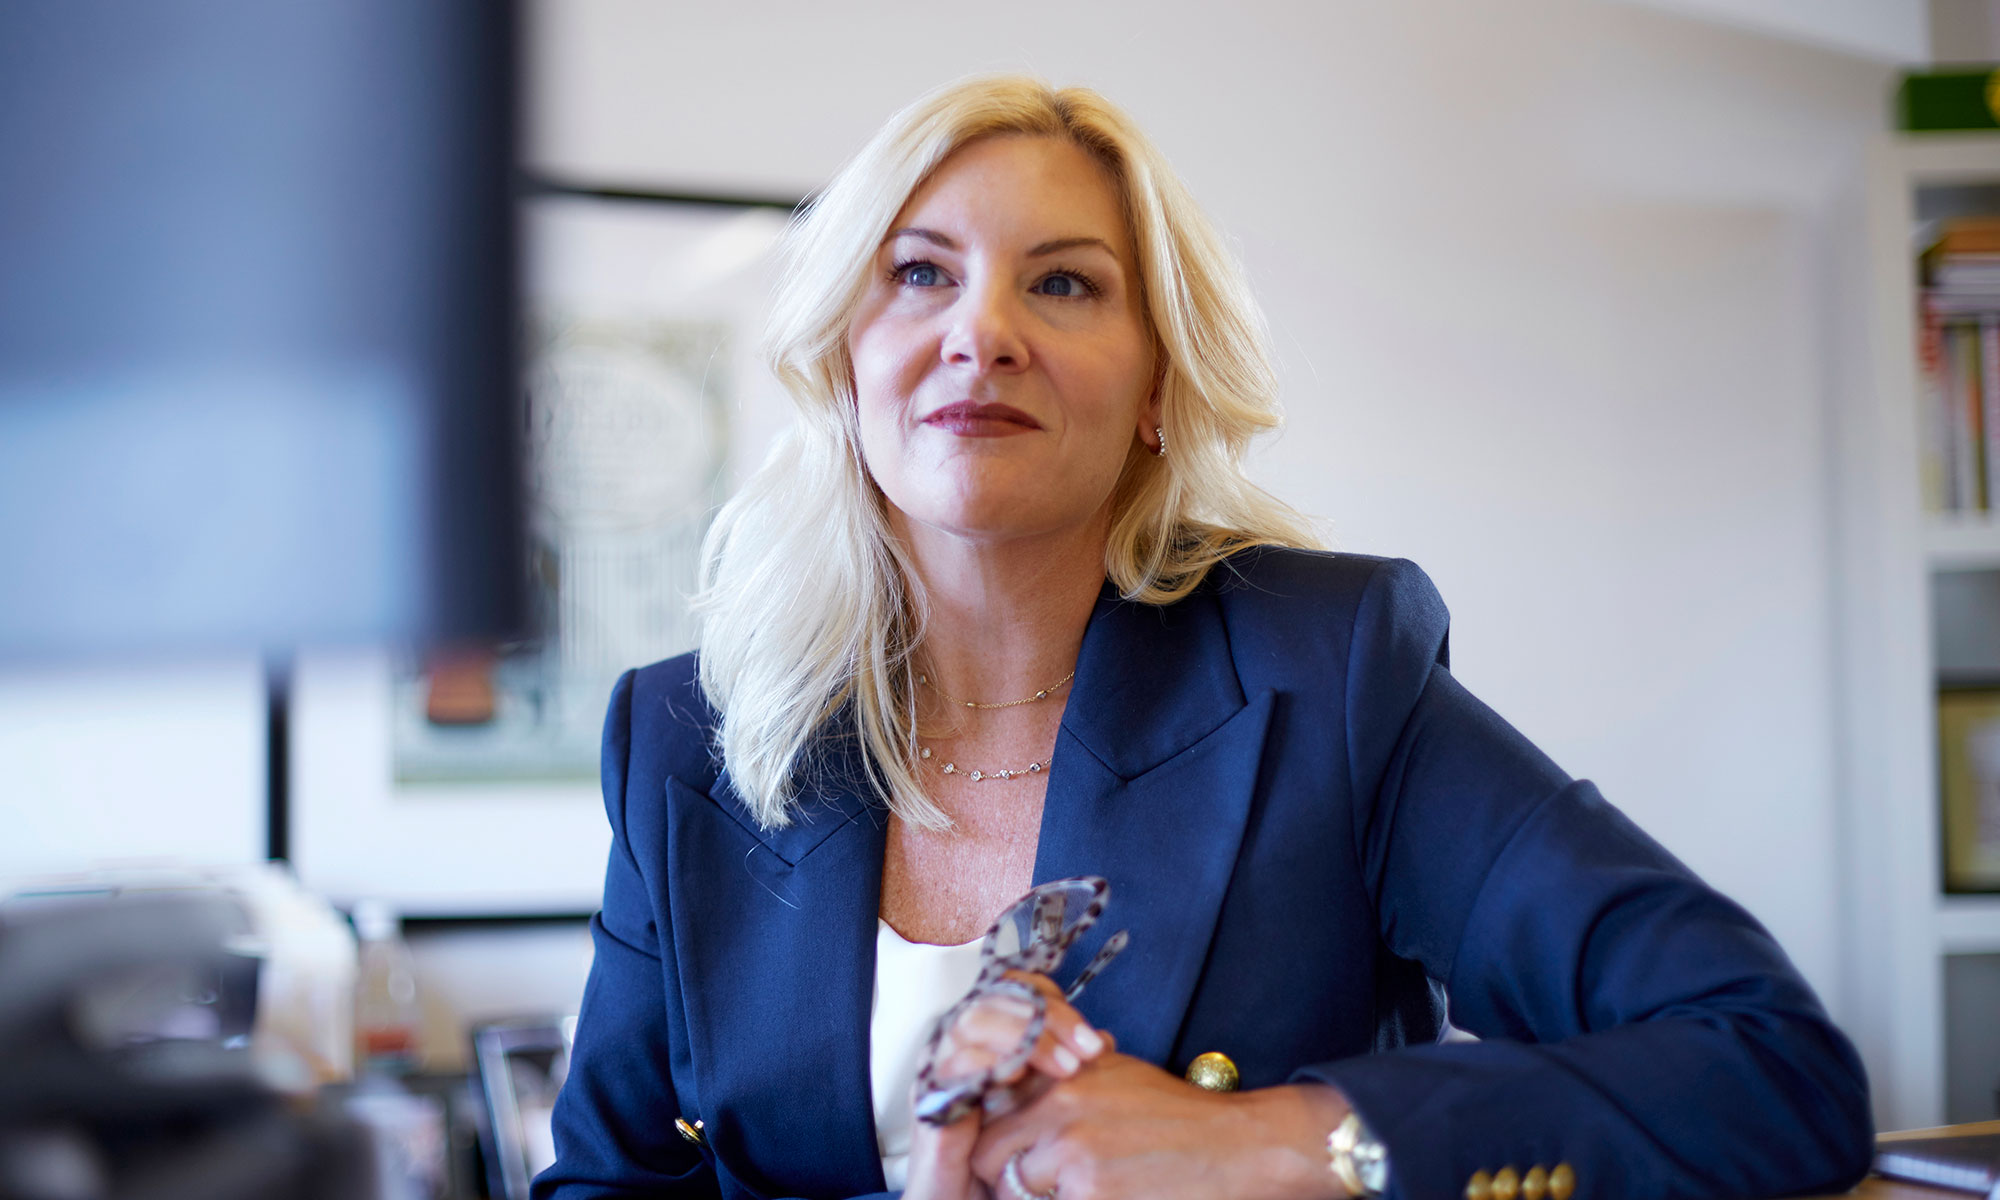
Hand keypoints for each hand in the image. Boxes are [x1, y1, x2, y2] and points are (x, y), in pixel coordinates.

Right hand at [903, 972, 1113, 1199]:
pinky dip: (988, 1062)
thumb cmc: (1009, 1161)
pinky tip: (1020, 1078)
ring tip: (1064, 1069)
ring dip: (1024, 1037)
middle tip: (1086, 1052)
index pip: (1017, 990)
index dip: (1053, 1003)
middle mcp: (962, 1045)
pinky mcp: (929, 1100)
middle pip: (995, 997)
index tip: (1093, 1040)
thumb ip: (1069, 1071)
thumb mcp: (1050, 1109)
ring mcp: (942, 1069)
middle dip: (1047, 1018)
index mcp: (990, 1039)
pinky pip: (952, 1063)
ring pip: (973, 1020)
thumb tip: (1106, 1040)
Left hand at [969, 1057, 1353, 1199]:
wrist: (1235, 1147)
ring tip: (1072, 1189)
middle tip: (1031, 1183)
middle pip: (991, 1160)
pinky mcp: (1094, 1196)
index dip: (992, 1142)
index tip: (1004, 1155)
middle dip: (1003, 1176)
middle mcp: (1061, 1117)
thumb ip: (1060, 1083)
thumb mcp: (1113, 1076)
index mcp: (1061, 1085)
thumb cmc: (1176, 1113)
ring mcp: (1076, 1161)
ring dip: (1035, 1194)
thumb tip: (1013, 1088)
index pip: (988, 1118)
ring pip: (1016, 1191)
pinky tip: (1099, 1194)